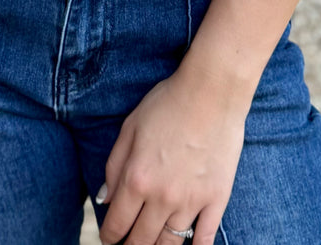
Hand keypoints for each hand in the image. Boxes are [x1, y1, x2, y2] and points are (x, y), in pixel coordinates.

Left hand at [98, 65, 248, 244]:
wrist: (212, 91)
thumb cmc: (168, 103)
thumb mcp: (130, 126)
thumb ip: (114, 165)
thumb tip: (104, 199)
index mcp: (136, 178)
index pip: (116, 224)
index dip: (109, 237)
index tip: (108, 238)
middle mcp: (161, 197)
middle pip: (141, 241)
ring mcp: (191, 201)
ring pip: (169, 244)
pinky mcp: (216, 199)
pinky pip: (204, 239)